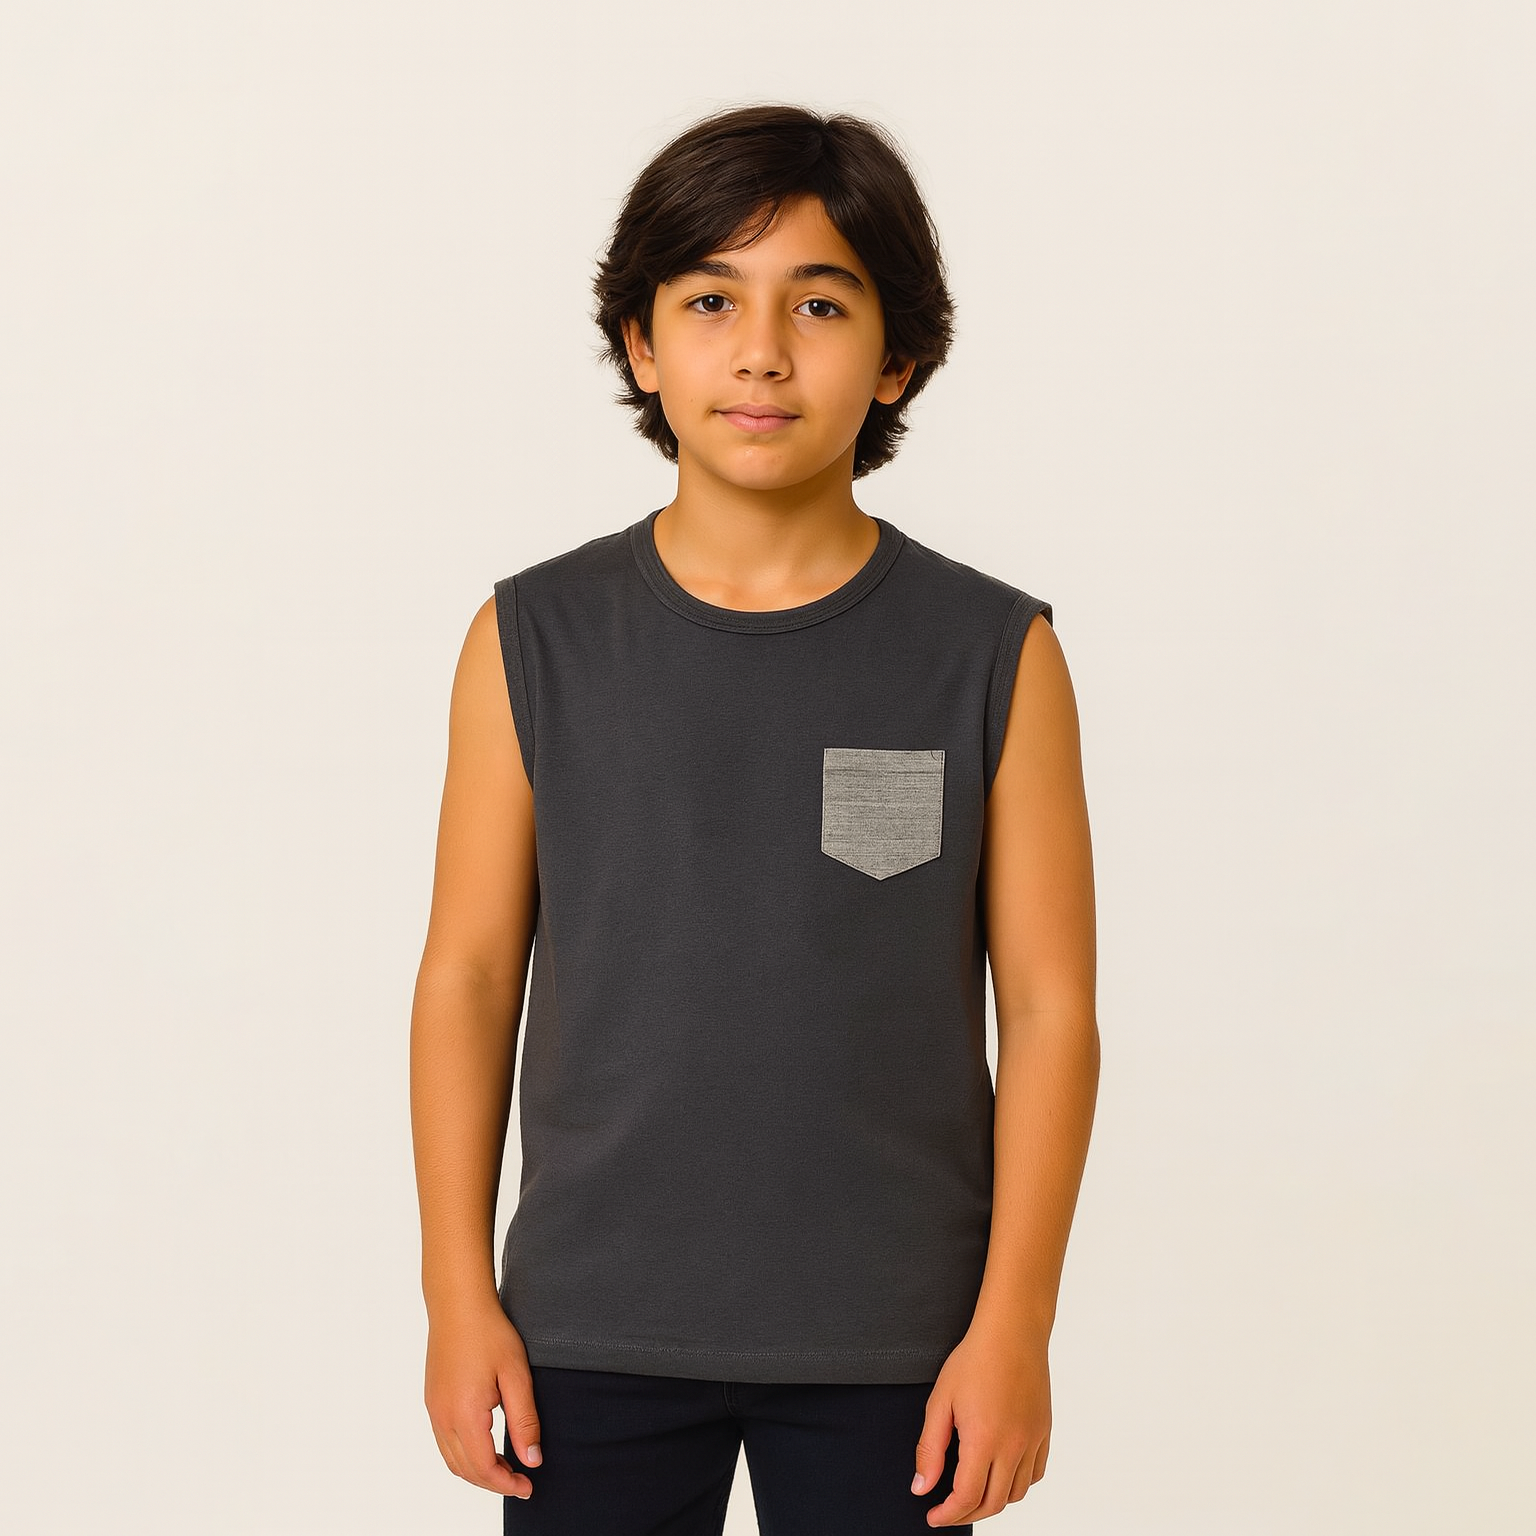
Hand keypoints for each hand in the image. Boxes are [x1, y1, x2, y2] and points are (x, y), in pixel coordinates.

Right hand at [424, 1295, 544, 1499]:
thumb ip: (524, 1420)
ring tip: (506, 1467)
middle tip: (522, 1480)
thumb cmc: (489, 1333)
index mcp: (464, 1414)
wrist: (458, 1304)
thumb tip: (532, 1459)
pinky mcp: (432, 1401)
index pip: (483, 1468)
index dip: (506, 1484)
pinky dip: (464, 1456)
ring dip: (477, 1471)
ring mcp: (433, 1410)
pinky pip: (445, 1442)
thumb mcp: (516, 1375)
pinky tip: (485, 1446)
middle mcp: (442, 1418)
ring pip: (452, 1460)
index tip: (529, 1486)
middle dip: (493, 1482)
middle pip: (465, 1470)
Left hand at [911, 1327, 1050, 1525]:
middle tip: (948, 1511)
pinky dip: (1017, 1484)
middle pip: (993, 1503)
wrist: (1012, 1332)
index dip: (948, 1514)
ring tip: (972, 1494)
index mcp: (984, 1439)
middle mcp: (1013, 1445)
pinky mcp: (1044, 1432)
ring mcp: (1033, 1440)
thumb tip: (922, 1487)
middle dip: (967, 1514)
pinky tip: (1001, 1474)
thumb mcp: (940, 1401)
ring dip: (993, 1502)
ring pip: (1016, 1493)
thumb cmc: (974, 1360)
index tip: (934, 1516)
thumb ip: (930, 1449)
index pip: (967, 1497)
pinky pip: (1034, 1474)